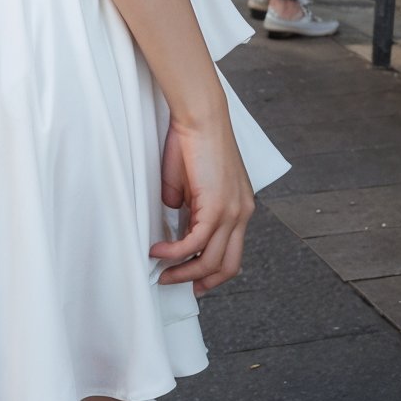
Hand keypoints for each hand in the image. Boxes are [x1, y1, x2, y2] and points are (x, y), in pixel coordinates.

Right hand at [149, 114, 254, 297]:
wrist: (201, 117)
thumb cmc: (194, 140)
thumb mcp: (191, 182)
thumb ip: (188, 205)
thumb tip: (177, 219)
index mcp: (240, 207)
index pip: (232, 252)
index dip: (214, 272)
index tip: (196, 280)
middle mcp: (242, 214)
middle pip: (226, 265)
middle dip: (201, 280)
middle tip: (177, 283)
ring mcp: (232, 212)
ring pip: (211, 260)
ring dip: (184, 271)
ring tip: (163, 272)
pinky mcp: (217, 207)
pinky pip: (194, 243)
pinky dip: (174, 253)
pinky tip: (158, 252)